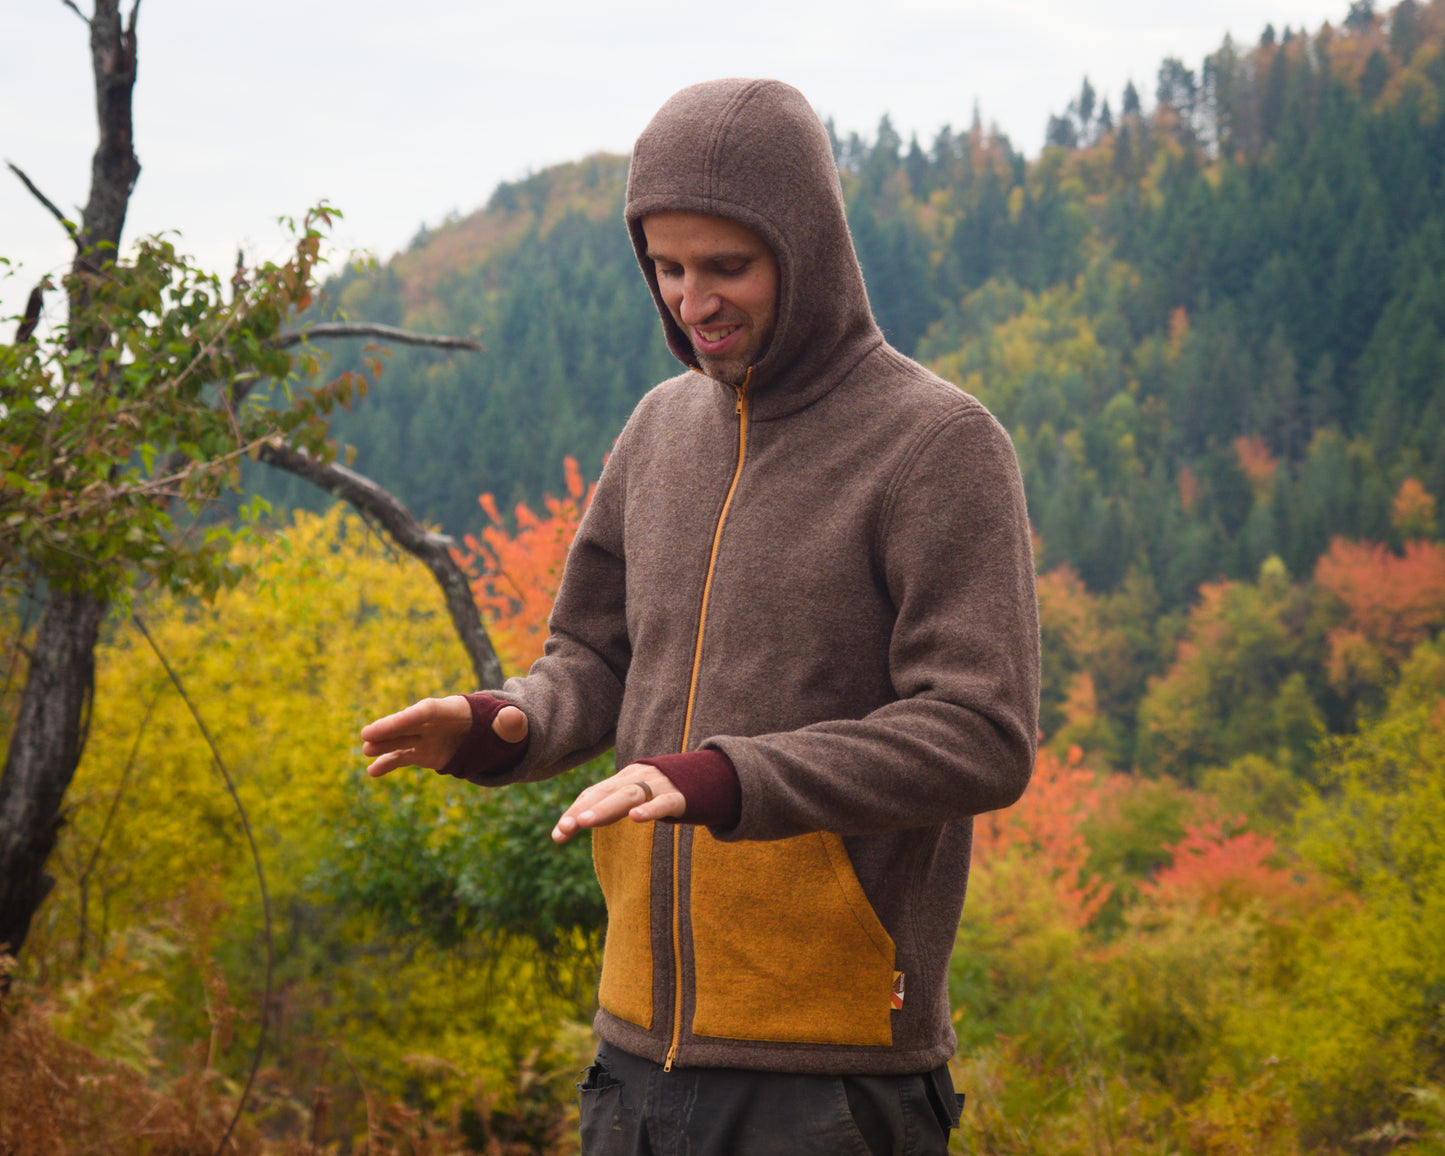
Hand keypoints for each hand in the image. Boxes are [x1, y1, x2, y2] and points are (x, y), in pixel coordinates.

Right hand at [360, 696, 527, 776]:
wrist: (492, 735)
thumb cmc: (500, 725)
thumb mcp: (510, 725)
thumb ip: (510, 722)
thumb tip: (513, 719)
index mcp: (453, 710)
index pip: (428, 710)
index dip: (409, 716)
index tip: (393, 722)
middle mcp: (434, 721)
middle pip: (408, 723)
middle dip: (389, 728)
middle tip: (367, 735)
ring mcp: (427, 737)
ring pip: (401, 740)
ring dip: (383, 745)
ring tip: (365, 750)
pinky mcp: (424, 752)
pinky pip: (402, 757)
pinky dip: (387, 764)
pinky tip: (372, 771)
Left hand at [552, 762, 684, 842]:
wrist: (711, 775)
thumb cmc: (666, 789)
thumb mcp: (637, 794)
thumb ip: (611, 805)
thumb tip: (578, 820)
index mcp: (625, 778)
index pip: (594, 793)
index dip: (574, 812)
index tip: (557, 836)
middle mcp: (639, 778)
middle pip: (606, 793)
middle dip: (583, 810)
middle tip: (564, 829)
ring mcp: (660, 785)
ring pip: (629, 795)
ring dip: (605, 808)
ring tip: (585, 822)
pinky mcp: (682, 796)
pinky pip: (665, 802)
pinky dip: (650, 809)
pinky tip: (636, 818)